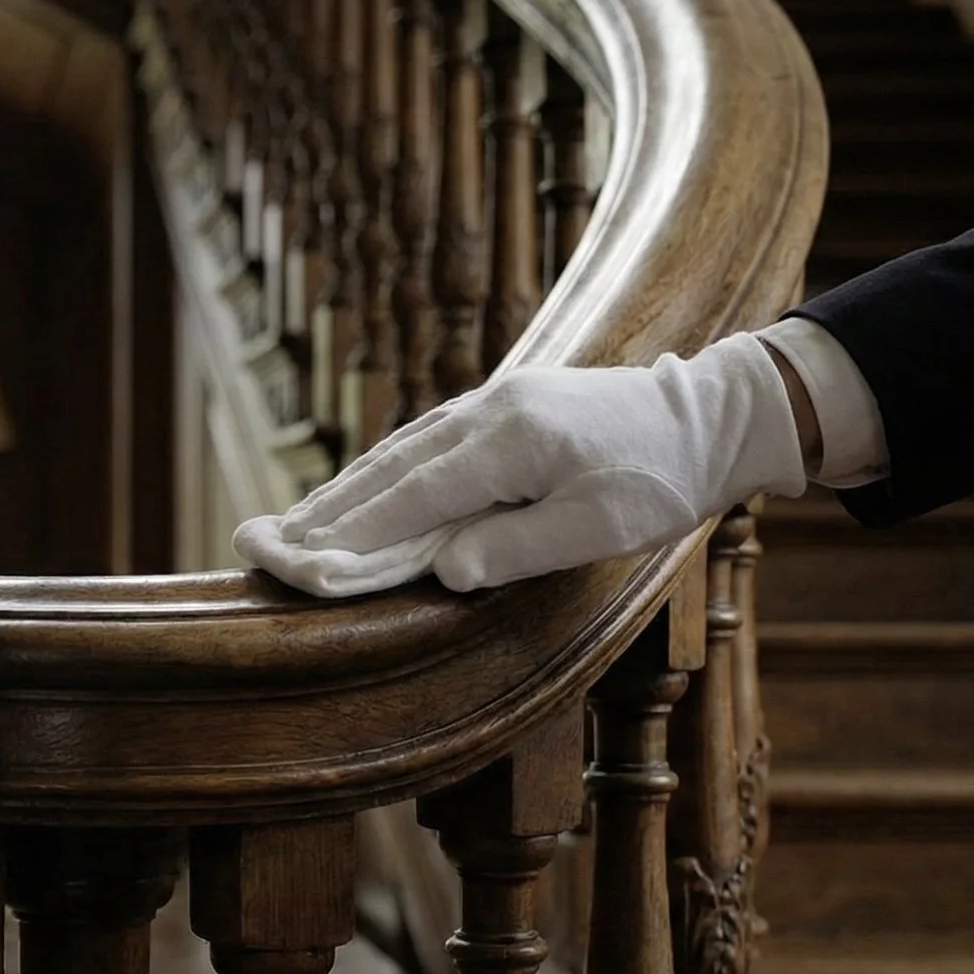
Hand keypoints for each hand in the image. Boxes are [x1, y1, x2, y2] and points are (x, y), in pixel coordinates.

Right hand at [236, 333, 808, 596]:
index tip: (297, 558)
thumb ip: (517, 547)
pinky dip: (381, 472)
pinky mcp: (500, 408)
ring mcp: (490, 404)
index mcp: (509, 439)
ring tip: (293, 524)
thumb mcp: (600, 527)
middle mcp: (486, 412)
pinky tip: (359, 491)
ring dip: (344, 490)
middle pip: (389, 469)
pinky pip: (423, 444)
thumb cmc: (661, 478)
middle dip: (325, 509)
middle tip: (261, 543)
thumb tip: (443, 569)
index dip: (351, 531)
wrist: (712, 414)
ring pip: (399, 452)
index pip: (412, 494)